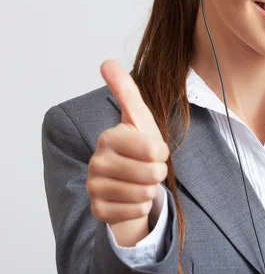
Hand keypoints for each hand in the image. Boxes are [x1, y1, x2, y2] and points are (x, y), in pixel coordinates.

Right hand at [86, 59, 169, 246]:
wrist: (128, 181)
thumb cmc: (138, 147)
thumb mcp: (139, 117)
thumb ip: (126, 90)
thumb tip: (106, 61)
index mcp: (109, 137)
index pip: (153, 149)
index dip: (161, 152)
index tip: (152, 149)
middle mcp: (97, 161)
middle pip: (151, 174)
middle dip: (157, 173)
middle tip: (148, 168)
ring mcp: (94, 187)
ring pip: (144, 194)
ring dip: (149, 190)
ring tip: (140, 181)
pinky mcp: (98, 210)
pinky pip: (135, 212)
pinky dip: (141, 206)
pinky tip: (131, 197)